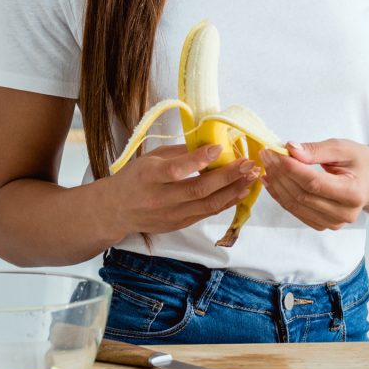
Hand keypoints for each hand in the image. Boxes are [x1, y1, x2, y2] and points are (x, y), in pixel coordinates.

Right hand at [106, 144, 258, 236]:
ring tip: (252, 177)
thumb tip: (211, 144)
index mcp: (149, 176)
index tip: (219, 148)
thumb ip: (179, 153)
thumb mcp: (150, 158)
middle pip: (199, 189)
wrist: (116, 211)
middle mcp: (160, 198)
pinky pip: (207, 213)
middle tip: (248, 164)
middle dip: (228, 176)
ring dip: (234, 190)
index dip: (199, 159)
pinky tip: (240, 191)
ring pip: (208, 204)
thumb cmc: (135, 178)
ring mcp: (171, 214)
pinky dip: (226, 202)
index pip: (176, 170)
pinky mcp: (179, 224)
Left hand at [260, 139, 368, 230]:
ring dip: (276, 185)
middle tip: (266, 155)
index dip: (290, 168)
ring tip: (267, 165)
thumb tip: (290, 149)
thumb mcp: (343, 148)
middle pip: (302, 195)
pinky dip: (280, 196)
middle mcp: (344, 213)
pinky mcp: (323, 225)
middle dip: (280, 174)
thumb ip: (316, 150)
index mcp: (353, 193)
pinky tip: (271, 180)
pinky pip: (296, 211)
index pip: (313, 182)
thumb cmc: (362, 163)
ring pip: (295, 205)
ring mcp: (333, 223)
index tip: (274, 152)